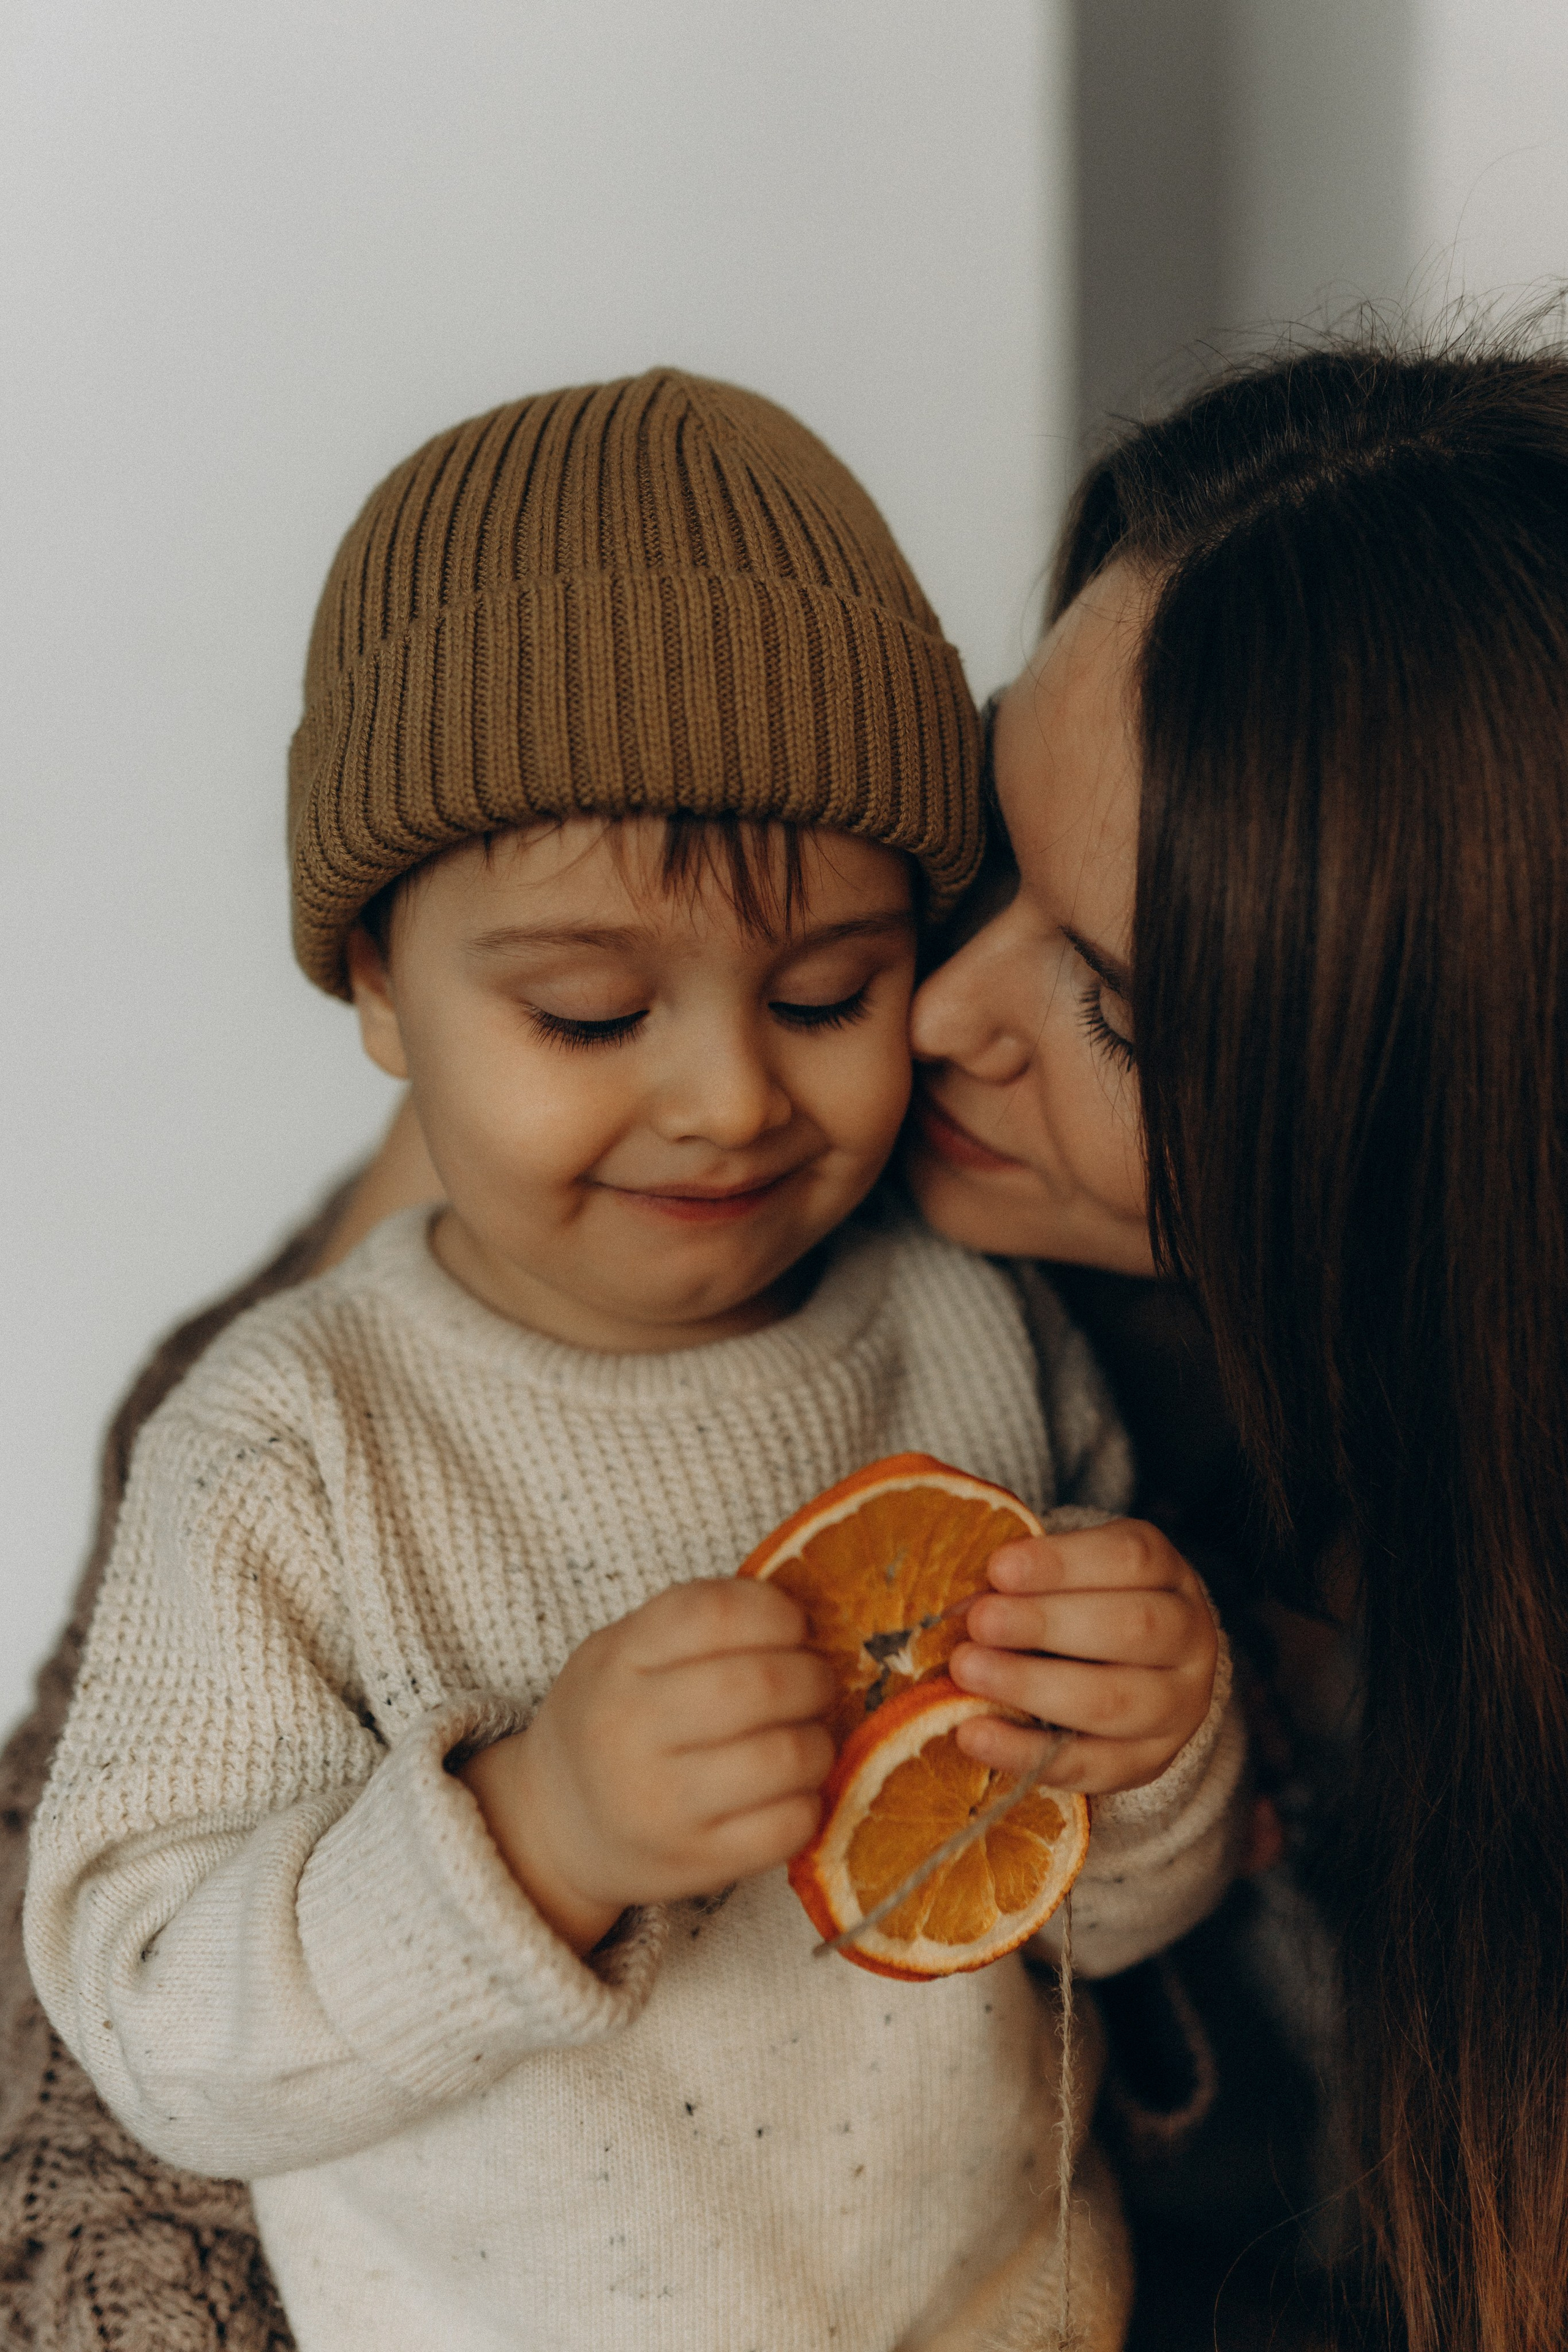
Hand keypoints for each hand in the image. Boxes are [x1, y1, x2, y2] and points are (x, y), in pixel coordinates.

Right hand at [459, 1580, 834, 1952]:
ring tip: (808, 1738)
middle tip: (816, 1683)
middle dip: (813, 1678)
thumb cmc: (610, 1719)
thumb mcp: (623, 1651)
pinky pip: (788, 1826)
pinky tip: (791, 1791)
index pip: (715, 1614)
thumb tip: (806, 1618)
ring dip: (820, 1742)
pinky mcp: (696, 1863)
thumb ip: (696, 1628)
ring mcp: (662, 1804)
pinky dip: (809, 1802)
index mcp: (618, 1660)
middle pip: (761, 1685)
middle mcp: (631, 1729)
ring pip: (786, 1757)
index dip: (776, 1611)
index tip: (794, 1626)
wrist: (552, 1825)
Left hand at [947, 1519, 1217, 1794]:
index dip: (1063, 1563)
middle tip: (980, 1623)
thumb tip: (960, 1603)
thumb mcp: (1069, 1575)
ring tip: (967, 1670)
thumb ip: (1024, 1581)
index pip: (1130, 1560)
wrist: (1141, 1673)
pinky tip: (973, 1734)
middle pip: (1131, 1628)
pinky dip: (1025, 1752)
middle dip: (1046, 1624)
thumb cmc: (1086, 1605)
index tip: (999, 1568)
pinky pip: (1088, 1765)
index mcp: (1168, 1574)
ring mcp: (1177, 1707)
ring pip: (1113, 1701)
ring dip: (1031, 1686)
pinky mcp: (1148, 1763)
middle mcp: (1188, 1638)